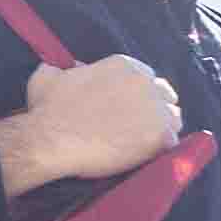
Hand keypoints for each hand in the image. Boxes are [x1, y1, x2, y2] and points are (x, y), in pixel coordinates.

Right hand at [0, 54, 181, 190]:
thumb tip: (72, 69)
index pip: (146, 77)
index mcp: (124, 66)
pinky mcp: (160, 136)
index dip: (138, 94)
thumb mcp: (49, 75)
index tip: (128, 107)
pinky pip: (172, 143)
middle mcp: (145, 82)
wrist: (50, 139)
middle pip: (165, 95)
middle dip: (155, 108)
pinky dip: (160, 149)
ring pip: (173, 117)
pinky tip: (143, 155)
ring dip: (162, 127)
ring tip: (143, 142)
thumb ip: (66, 69)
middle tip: (137, 125)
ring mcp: (156, 109)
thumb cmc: (46, 108)